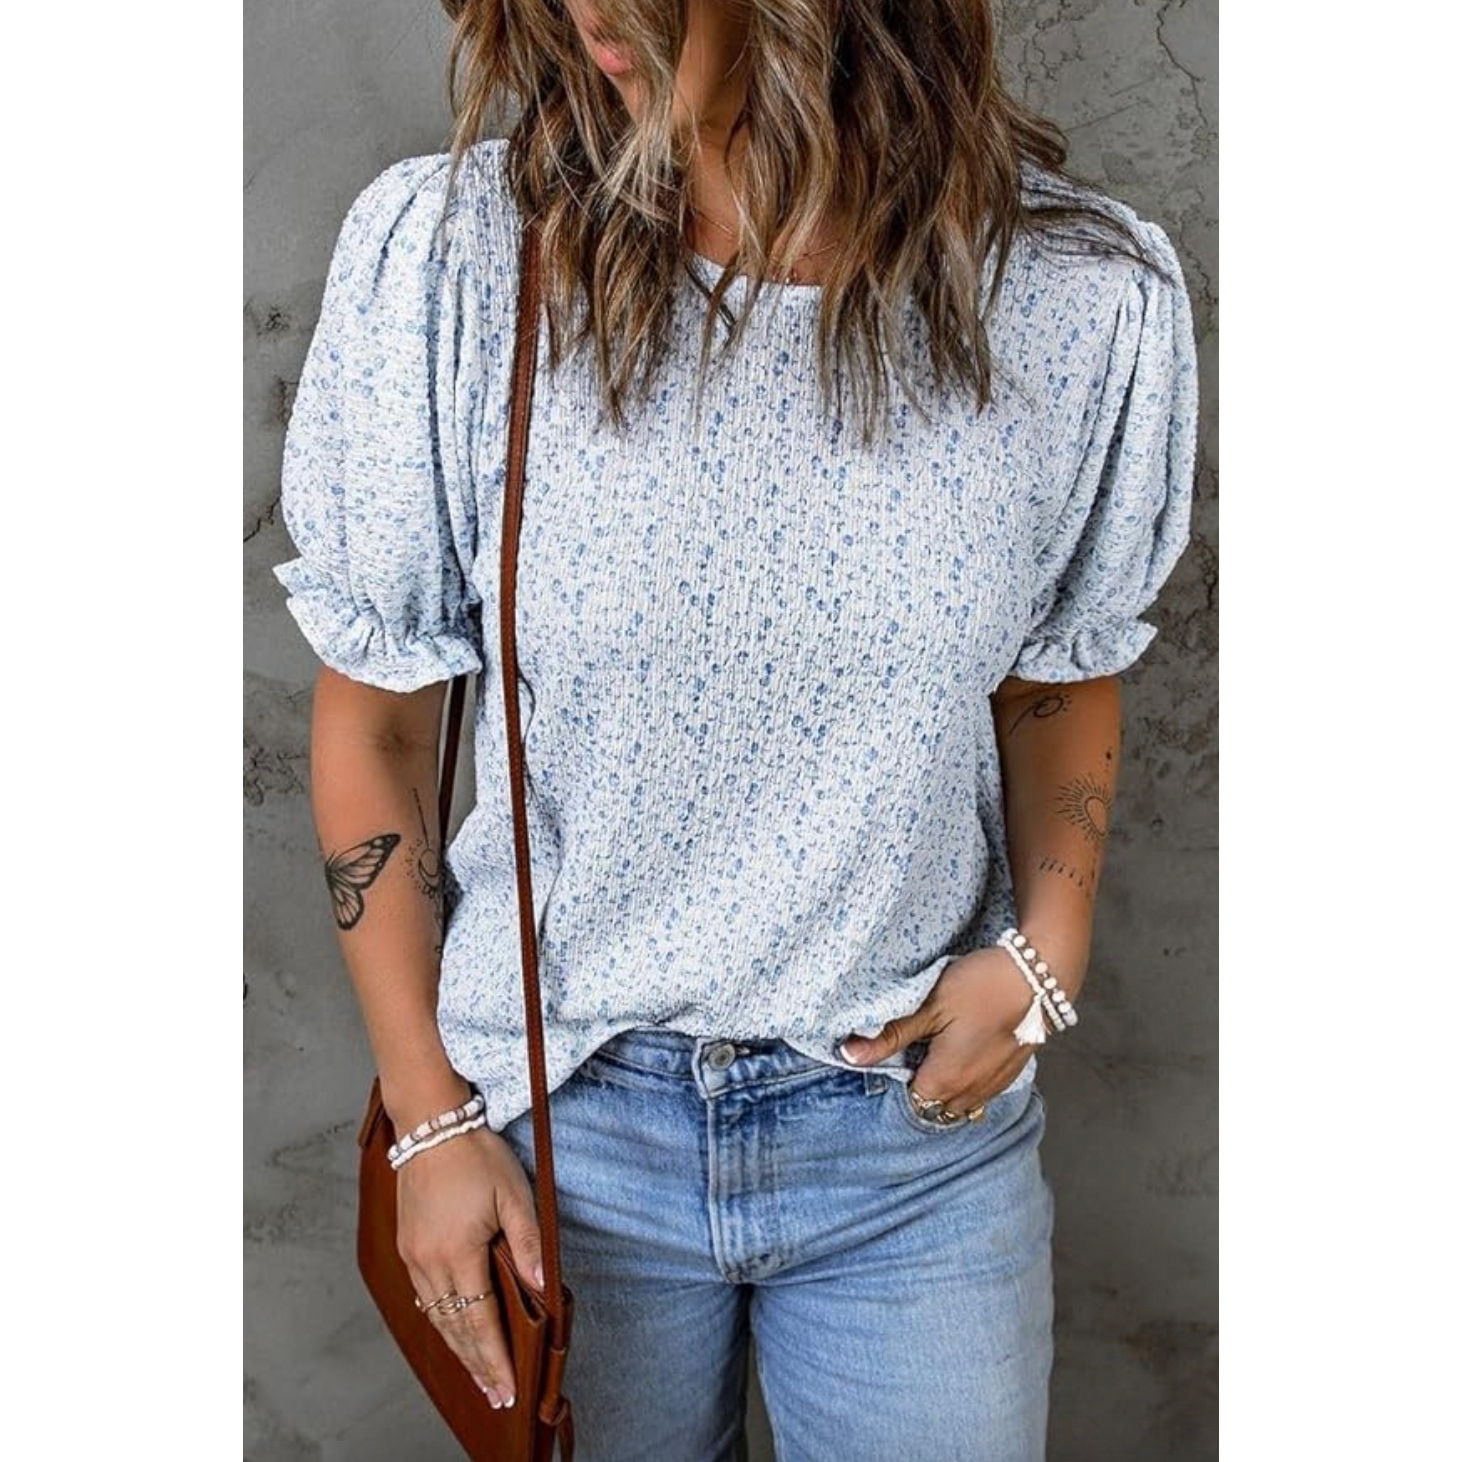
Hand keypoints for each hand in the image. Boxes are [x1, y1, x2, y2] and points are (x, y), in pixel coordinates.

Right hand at [395, 1125, 545, 1409]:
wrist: (430, 1125)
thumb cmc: (476, 1155)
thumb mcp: (513, 1194)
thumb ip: (528, 1243)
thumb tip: (541, 1286)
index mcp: (457, 1253)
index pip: (480, 1320)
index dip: (495, 1358)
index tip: (506, 1388)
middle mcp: (428, 1262)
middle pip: (454, 1328)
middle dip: (477, 1364)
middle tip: (495, 1395)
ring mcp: (413, 1255)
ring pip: (436, 1316)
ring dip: (457, 1348)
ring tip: (477, 1374)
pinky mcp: (406, 1245)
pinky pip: (424, 1296)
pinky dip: (441, 1320)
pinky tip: (452, 1331)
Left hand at [839, 947, 1049, 1116]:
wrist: (1040, 977)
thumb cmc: (981, 987)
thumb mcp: (928, 1006)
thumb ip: (890, 1035)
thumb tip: (849, 1056)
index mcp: (945, 1081)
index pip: (911, 1100)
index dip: (900, 1078)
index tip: (899, 1052)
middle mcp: (971, 1093)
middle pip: (935, 1106)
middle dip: (922, 1087)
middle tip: (918, 1050)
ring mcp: (994, 1085)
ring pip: (960, 1102)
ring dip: (947, 1086)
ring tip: (942, 1049)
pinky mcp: (1011, 1072)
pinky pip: (982, 1091)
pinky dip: (969, 1079)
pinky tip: (967, 1050)